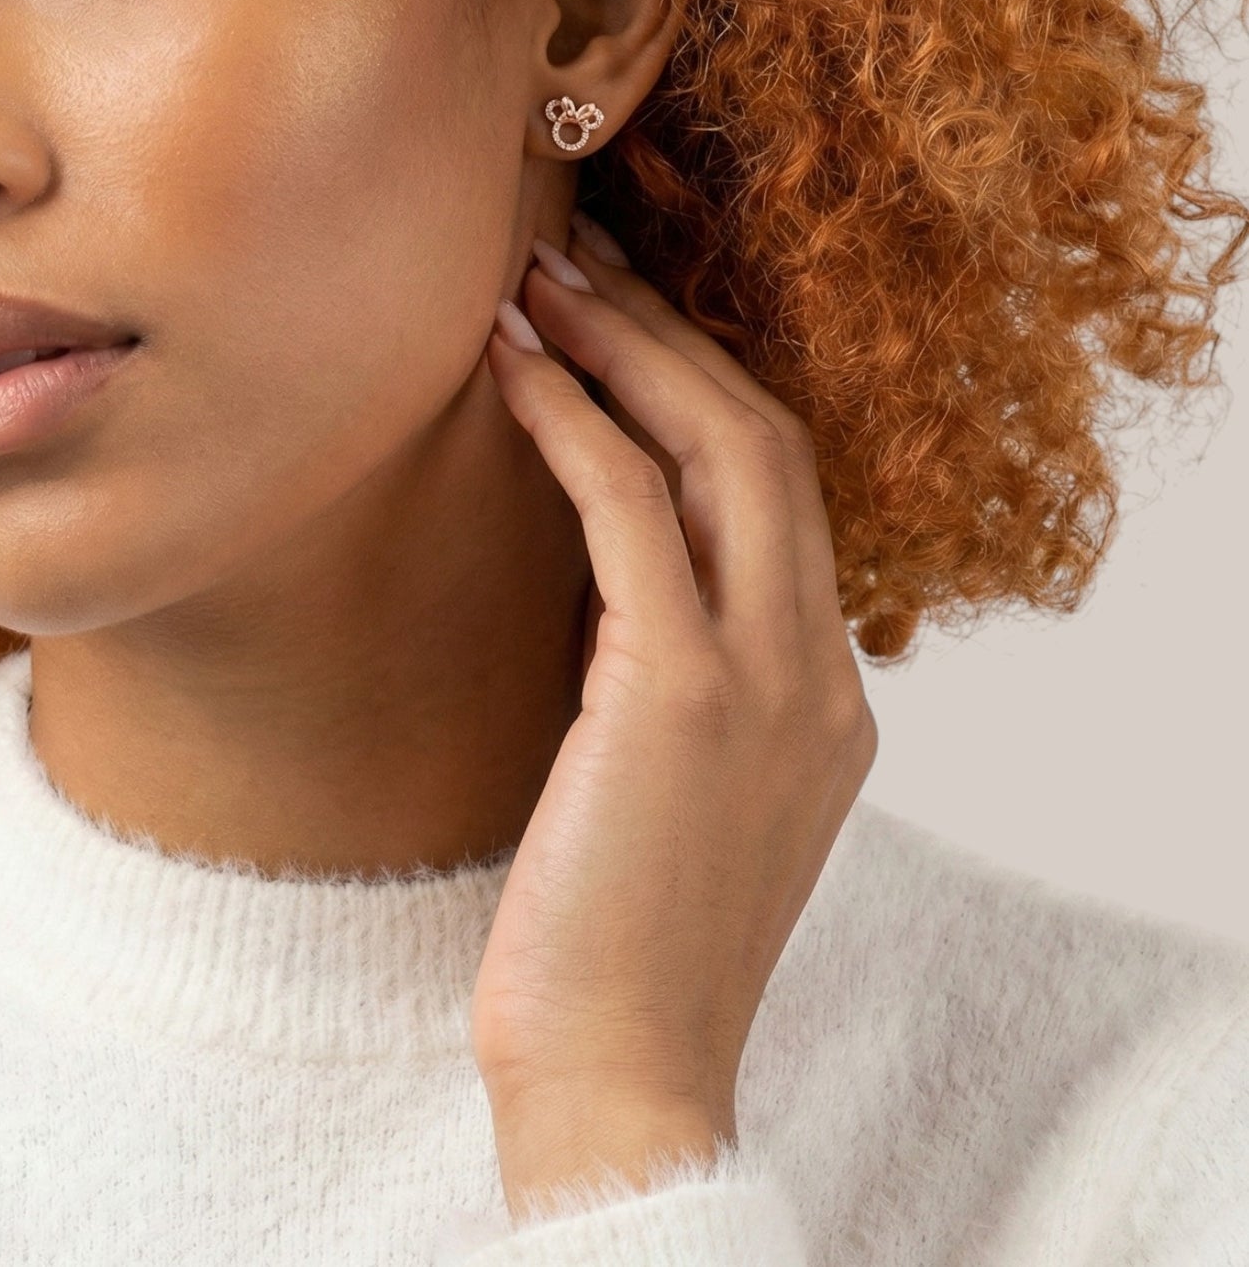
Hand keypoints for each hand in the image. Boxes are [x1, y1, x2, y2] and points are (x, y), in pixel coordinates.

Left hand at [470, 212, 878, 1213]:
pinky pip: (629, 507)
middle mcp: (819, 667)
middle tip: (574, 257)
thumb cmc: (612, 936)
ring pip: (721, 448)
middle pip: (766, 438)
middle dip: (669, 331)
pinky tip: (509, 368)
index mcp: (825, 691)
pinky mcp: (681, 692)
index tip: (620, 317)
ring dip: (625, 346)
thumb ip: (667, 670)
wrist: (620, 1076)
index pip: (780, 491)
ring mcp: (769, 677)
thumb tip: (597, 566)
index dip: (701, 384)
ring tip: (536, 279)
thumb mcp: (667, 782)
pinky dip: (574, 420)